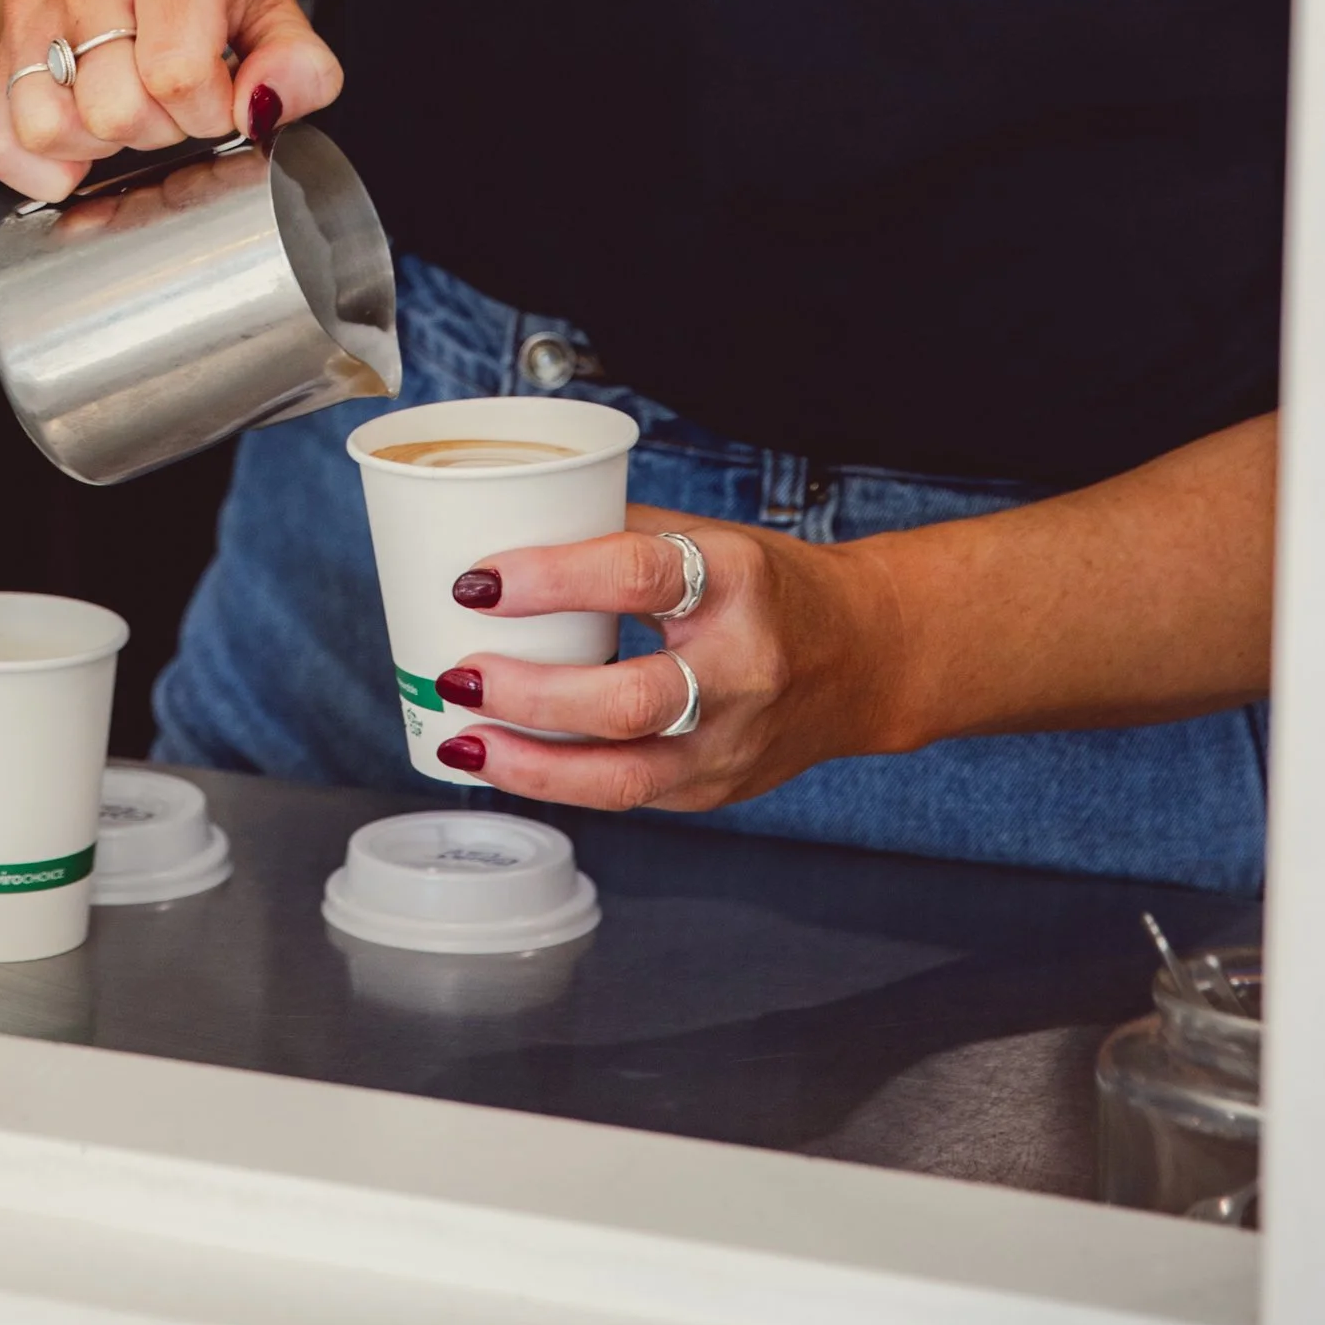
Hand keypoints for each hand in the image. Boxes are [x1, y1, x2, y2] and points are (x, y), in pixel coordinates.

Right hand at [0, 0, 341, 199]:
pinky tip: (82, 141)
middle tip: (172, 99)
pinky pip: (2, 145)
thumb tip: (268, 106)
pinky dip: (43, 166)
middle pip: (114, 111)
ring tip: (127, 104)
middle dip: (158, 129)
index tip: (219, 94)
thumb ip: (297, 61)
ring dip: (100, 145)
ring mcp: (32, 10)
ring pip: (51, 130)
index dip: (210, 111)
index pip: (178, 76)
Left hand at [426, 507, 903, 813]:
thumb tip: (501, 530)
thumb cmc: (769, 585)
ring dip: (531, 764)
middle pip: (628, 699)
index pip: (637, 577)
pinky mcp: (716, 788)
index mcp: (737, 582)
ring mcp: (733, 743)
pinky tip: (505, 760)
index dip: (550, 579)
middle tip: (459, 674)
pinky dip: (558, 780)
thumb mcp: (708, 536)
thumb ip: (616, 536)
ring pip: (624, 775)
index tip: (477, 581)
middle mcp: (742, 670)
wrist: (865, 657)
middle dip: (530, 694)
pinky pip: (627, 793)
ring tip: (463, 740)